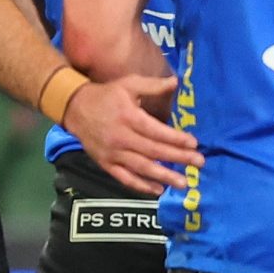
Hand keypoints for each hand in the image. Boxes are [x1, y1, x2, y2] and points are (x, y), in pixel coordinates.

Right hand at [65, 73, 198, 194]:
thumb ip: (152, 85)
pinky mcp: (105, 163)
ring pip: (141, 167)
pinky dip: (141, 186)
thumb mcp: (128, 84)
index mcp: (128, 117)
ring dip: (164, 176)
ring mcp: (112, 153)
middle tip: (199, 164)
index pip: (156, 131)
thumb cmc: (106, 95)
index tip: (194, 144)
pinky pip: (125, 178)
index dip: (176, 138)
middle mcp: (121, 137)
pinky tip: (158, 190)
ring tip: (184, 183)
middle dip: (178, 158)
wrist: (74, 108)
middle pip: (153, 151)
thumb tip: (176, 81)